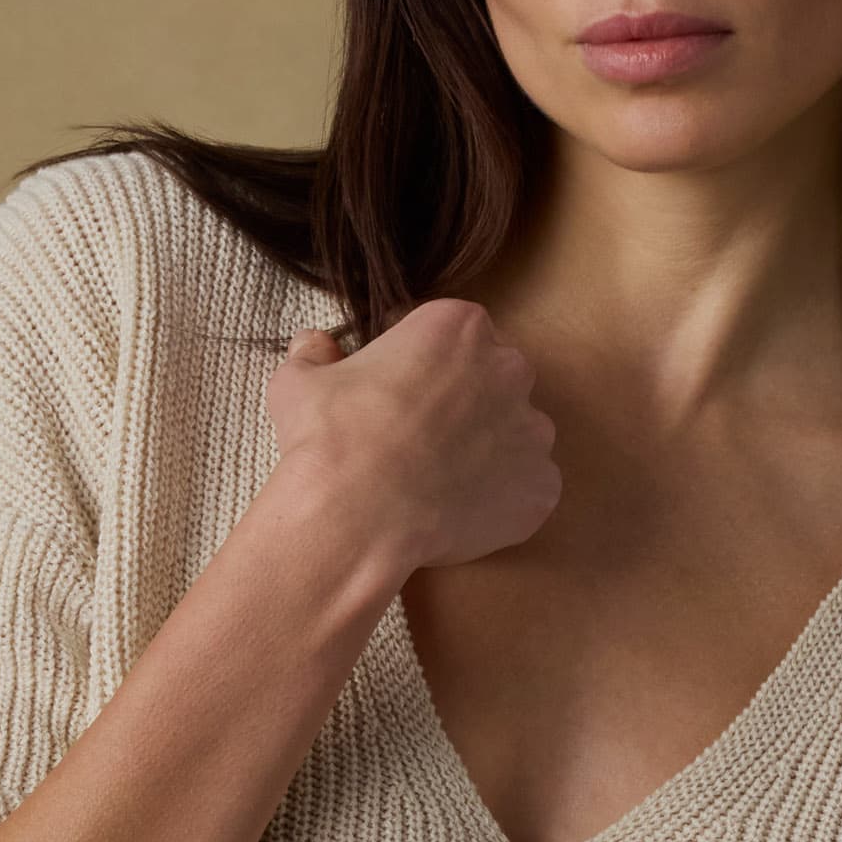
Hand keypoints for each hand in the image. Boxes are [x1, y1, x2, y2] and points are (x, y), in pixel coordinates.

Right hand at [263, 298, 562, 582]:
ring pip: (516, 435)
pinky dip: (502, 501)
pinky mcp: (541, 488)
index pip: (449, 333)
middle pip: (492, 379)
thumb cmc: (330, 438)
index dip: (421, 361)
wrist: (358, 514)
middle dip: (464, 402)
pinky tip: (460, 514)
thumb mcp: (300, 382)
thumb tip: (313, 345)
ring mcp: (533, 431)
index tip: (398, 388)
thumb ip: (315, 356)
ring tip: (442, 481)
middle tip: (422, 439)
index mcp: (458, 327)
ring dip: (488, 451)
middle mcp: (508, 369)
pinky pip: (527, 490)